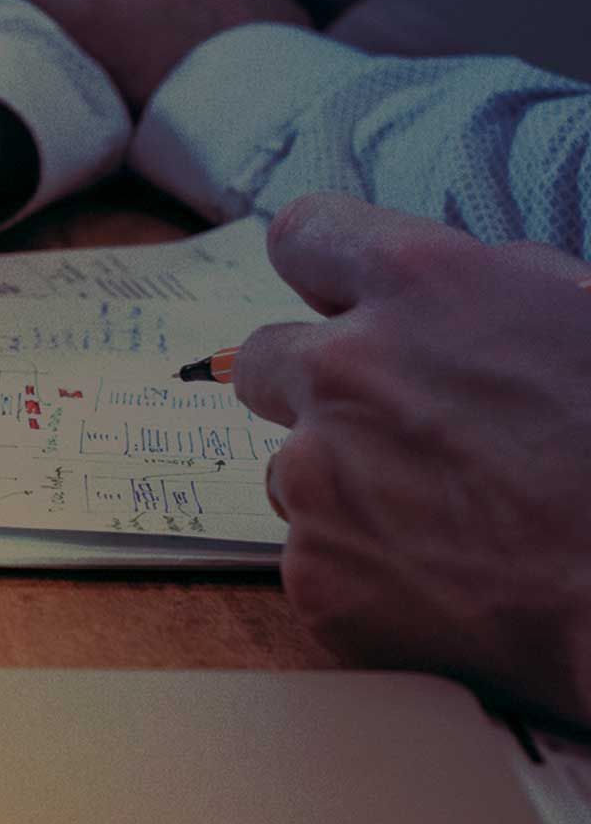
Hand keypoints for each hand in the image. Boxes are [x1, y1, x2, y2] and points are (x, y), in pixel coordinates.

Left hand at [232, 193, 590, 727]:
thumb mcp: (587, 314)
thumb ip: (490, 286)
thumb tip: (431, 293)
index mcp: (421, 284)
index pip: (306, 236)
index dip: (321, 269)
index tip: (333, 296)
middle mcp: (345, 369)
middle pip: (264, 357)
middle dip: (312, 385)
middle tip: (390, 427)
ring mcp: (317, 475)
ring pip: (293, 470)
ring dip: (346, 487)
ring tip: (448, 524)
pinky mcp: (314, 573)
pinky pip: (318, 559)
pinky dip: (367, 572)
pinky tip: (448, 587)